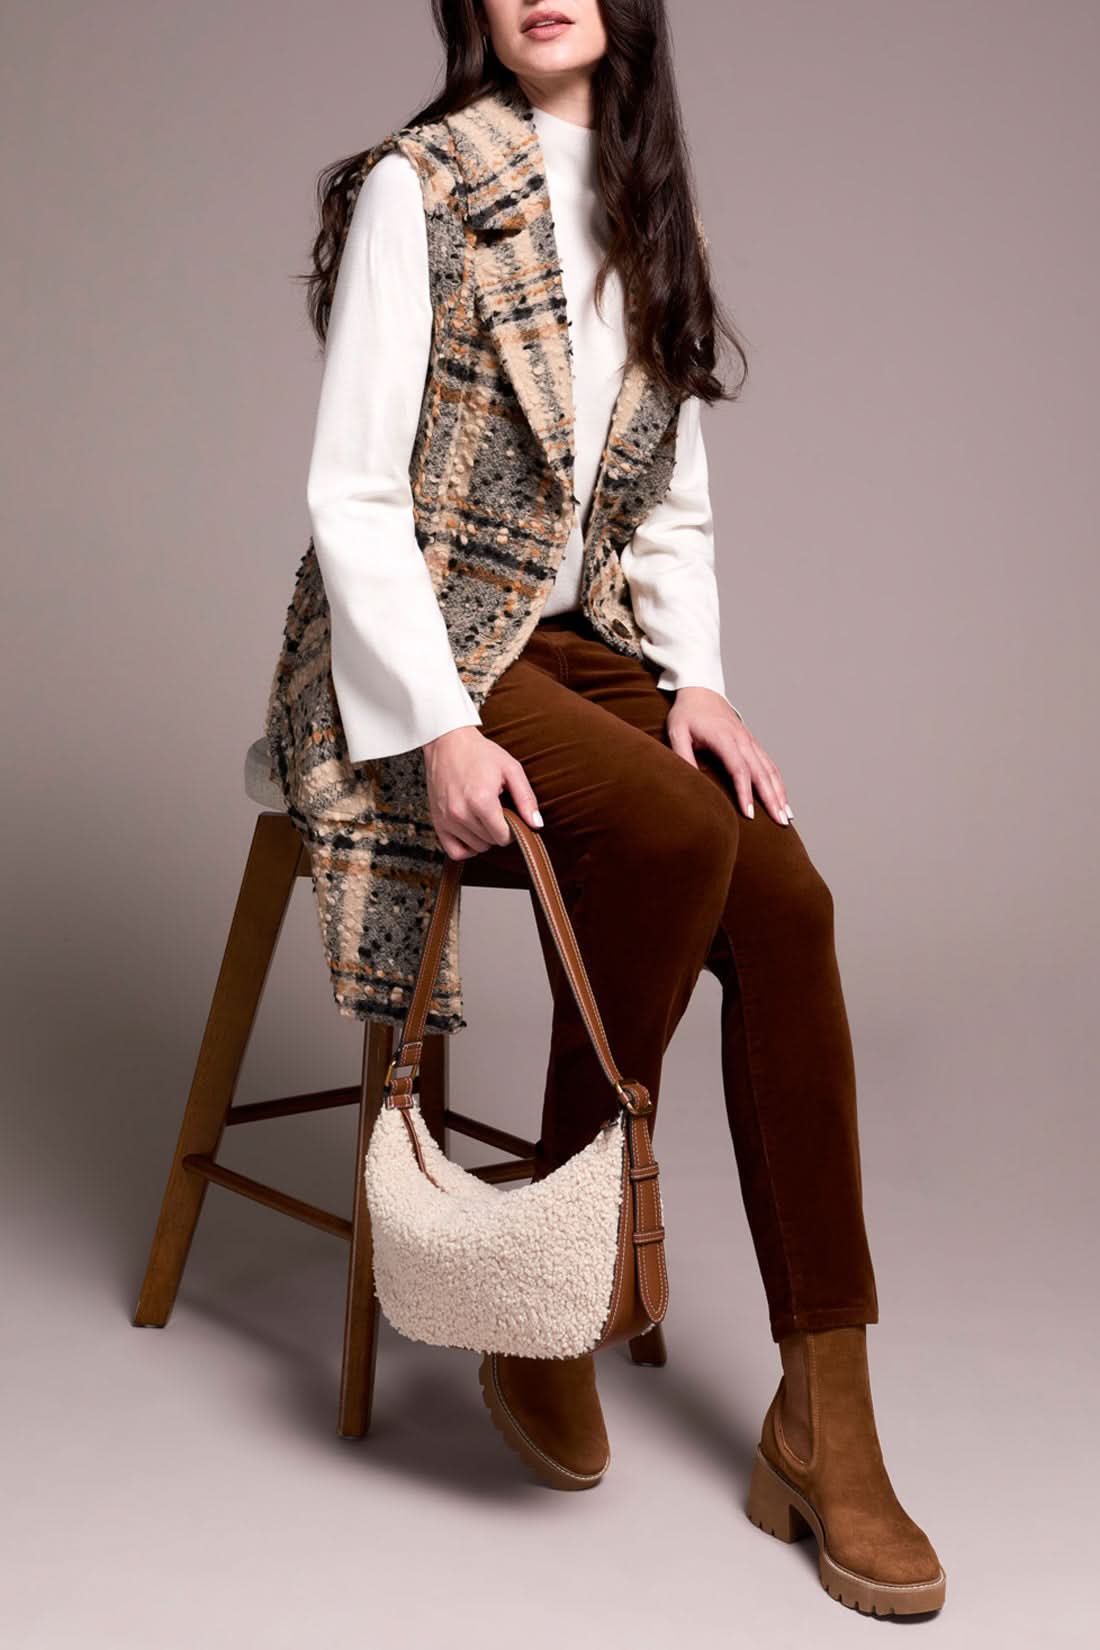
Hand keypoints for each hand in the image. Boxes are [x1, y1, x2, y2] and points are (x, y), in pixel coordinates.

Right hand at [422, 725, 542, 858]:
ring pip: (476, 847)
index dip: (513, 829)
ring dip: (484, 837)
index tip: (511, 815)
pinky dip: (466, 848)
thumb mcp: (511, 769)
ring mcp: (446, 819)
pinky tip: (472, 832)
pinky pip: (454, 852)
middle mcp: (461, 813)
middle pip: (490, 842)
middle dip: (499, 830)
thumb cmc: (479, 753)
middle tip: (497, 810)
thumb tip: (536, 824)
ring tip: (483, 814)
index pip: (504, 837)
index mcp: (481, 801)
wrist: (448, 742)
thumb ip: (526, 798)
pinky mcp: (437, 822)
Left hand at [666, 687, 792, 826]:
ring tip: (787, 817)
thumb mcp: (677, 732)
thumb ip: (683, 756)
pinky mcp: (753, 743)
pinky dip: (778, 783)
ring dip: (780, 794)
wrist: (701, 691)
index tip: (750, 814)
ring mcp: (750, 741)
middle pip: (761, 773)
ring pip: (770, 770)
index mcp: (724, 738)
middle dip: (772, 799)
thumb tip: (690, 783)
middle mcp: (742, 740)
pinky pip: (770, 765)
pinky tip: (783, 799)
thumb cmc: (687, 714)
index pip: (739, 769)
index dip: (745, 792)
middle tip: (780, 823)